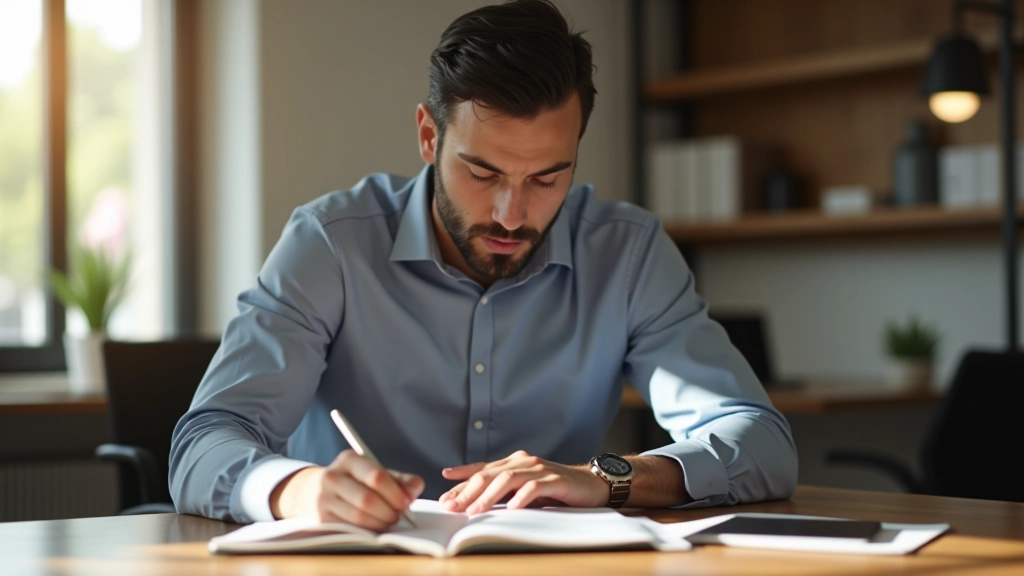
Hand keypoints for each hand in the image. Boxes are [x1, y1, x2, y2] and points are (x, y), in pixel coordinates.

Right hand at [269, 450, 423, 530]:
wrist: (315, 490)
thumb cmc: (357, 482)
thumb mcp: (377, 473)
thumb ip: (401, 480)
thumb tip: (414, 490)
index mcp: (349, 459)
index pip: (376, 476)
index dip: (395, 493)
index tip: (406, 503)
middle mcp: (333, 476)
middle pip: (367, 499)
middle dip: (389, 511)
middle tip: (399, 516)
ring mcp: (324, 498)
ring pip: (359, 517)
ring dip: (380, 523)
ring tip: (388, 521)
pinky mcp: (322, 518)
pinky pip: (351, 528)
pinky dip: (368, 530)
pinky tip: (375, 526)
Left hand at [439, 450, 608, 514]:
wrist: (592, 485)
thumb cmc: (555, 490)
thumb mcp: (525, 491)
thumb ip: (504, 494)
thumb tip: (475, 505)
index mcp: (514, 463)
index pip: (483, 469)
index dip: (462, 478)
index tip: (444, 488)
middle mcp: (524, 462)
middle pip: (490, 474)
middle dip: (468, 491)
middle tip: (452, 506)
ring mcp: (540, 469)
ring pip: (508, 479)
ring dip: (489, 496)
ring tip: (475, 510)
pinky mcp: (556, 480)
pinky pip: (535, 487)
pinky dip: (521, 498)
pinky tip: (510, 508)